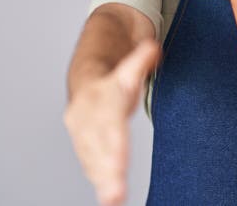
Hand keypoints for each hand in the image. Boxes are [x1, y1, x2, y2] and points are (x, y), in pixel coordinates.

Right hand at [63, 40, 159, 205]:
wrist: (86, 78)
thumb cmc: (113, 78)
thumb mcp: (129, 65)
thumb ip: (142, 59)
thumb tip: (153, 46)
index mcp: (100, 98)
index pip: (109, 125)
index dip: (114, 146)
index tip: (120, 165)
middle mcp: (87, 117)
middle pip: (99, 148)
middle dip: (108, 172)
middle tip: (116, 196)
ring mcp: (82, 133)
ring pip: (92, 160)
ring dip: (102, 181)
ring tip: (114, 200)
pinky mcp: (84, 146)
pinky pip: (90, 165)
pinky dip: (99, 179)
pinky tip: (109, 196)